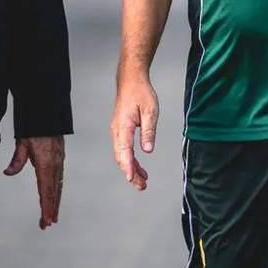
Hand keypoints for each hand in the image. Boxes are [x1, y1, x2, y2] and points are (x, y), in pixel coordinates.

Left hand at [3, 136, 64, 229]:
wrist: (48, 115)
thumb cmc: (35, 128)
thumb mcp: (22, 144)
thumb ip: (16, 160)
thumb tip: (7, 173)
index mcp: (46, 164)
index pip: (46, 191)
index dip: (47, 207)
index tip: (46, 220)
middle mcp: (55, 166)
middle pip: (54, 192)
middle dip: (51, 209)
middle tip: (48, 224)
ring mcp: (59, 163)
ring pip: (58, 187)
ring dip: (56, 202)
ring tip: (53, 216)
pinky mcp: (60, 159)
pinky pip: (60, 179)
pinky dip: (58, 191)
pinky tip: (56, 196)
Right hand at [110, 74, 157, 190]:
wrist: (131, 80)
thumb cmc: (140, 93)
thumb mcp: (150, 111)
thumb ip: (148, 131)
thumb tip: (148, 150)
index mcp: (123, 126)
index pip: (124, 150)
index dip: (128, 166)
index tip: (131, 179)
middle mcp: (117, 130)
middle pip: (121, 157)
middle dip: (130, 173)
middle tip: (142, 186)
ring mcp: (117, 131)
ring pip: (122, 155)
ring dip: (131, 169)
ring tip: (143, 182)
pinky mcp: (120, 130)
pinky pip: (124, 149)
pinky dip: (131, 160)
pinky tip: (139, 168)